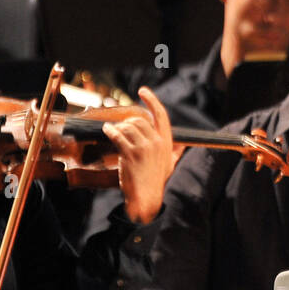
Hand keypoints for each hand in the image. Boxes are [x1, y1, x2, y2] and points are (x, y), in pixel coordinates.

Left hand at [104, 87, 174, 223]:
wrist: (147, 199)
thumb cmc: (156, 182)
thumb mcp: (170, 165)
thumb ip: (175, 153)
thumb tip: (181, 147)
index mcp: (167, 143)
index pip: (161, 115)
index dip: (152, 100)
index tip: (143, 91)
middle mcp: (157, 142)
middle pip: (140, 120)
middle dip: (127, 121)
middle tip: (120, 126)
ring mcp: (144, 148)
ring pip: (128, 126)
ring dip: (117, 127)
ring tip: (112, 131)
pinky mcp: (131, 154)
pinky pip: (118, 136)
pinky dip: (110, 131)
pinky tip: (107, 130)